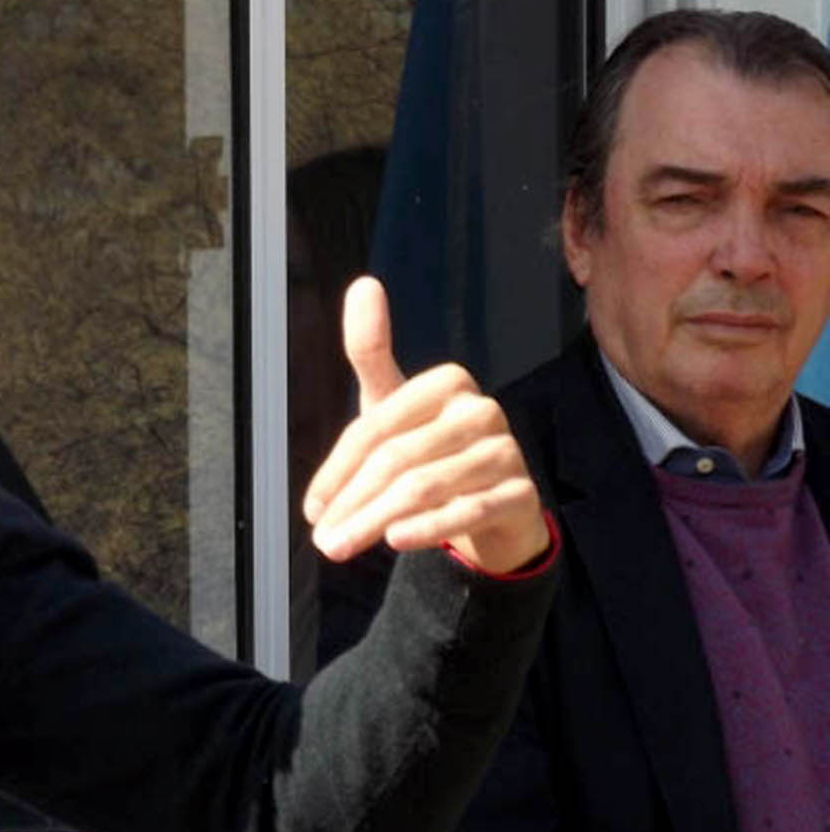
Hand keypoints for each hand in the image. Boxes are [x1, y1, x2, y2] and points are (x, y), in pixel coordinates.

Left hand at [302, 277, 548, 573]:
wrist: (493, 507)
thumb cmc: (431, 449)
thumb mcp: (393, 405)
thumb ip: (372, 352)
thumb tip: (364, 283)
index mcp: (447, 382)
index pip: (375, 427)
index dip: (336, 470)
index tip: (311, 509)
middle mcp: (481, 410)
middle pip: (398, 459)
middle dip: (353, 503)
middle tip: (323, 541)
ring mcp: (506, 451)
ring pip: (426, 487)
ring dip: (376, 521)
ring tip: (342, 547)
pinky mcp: (522, 493)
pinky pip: (468, 510)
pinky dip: (428, 528)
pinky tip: (396, 540)